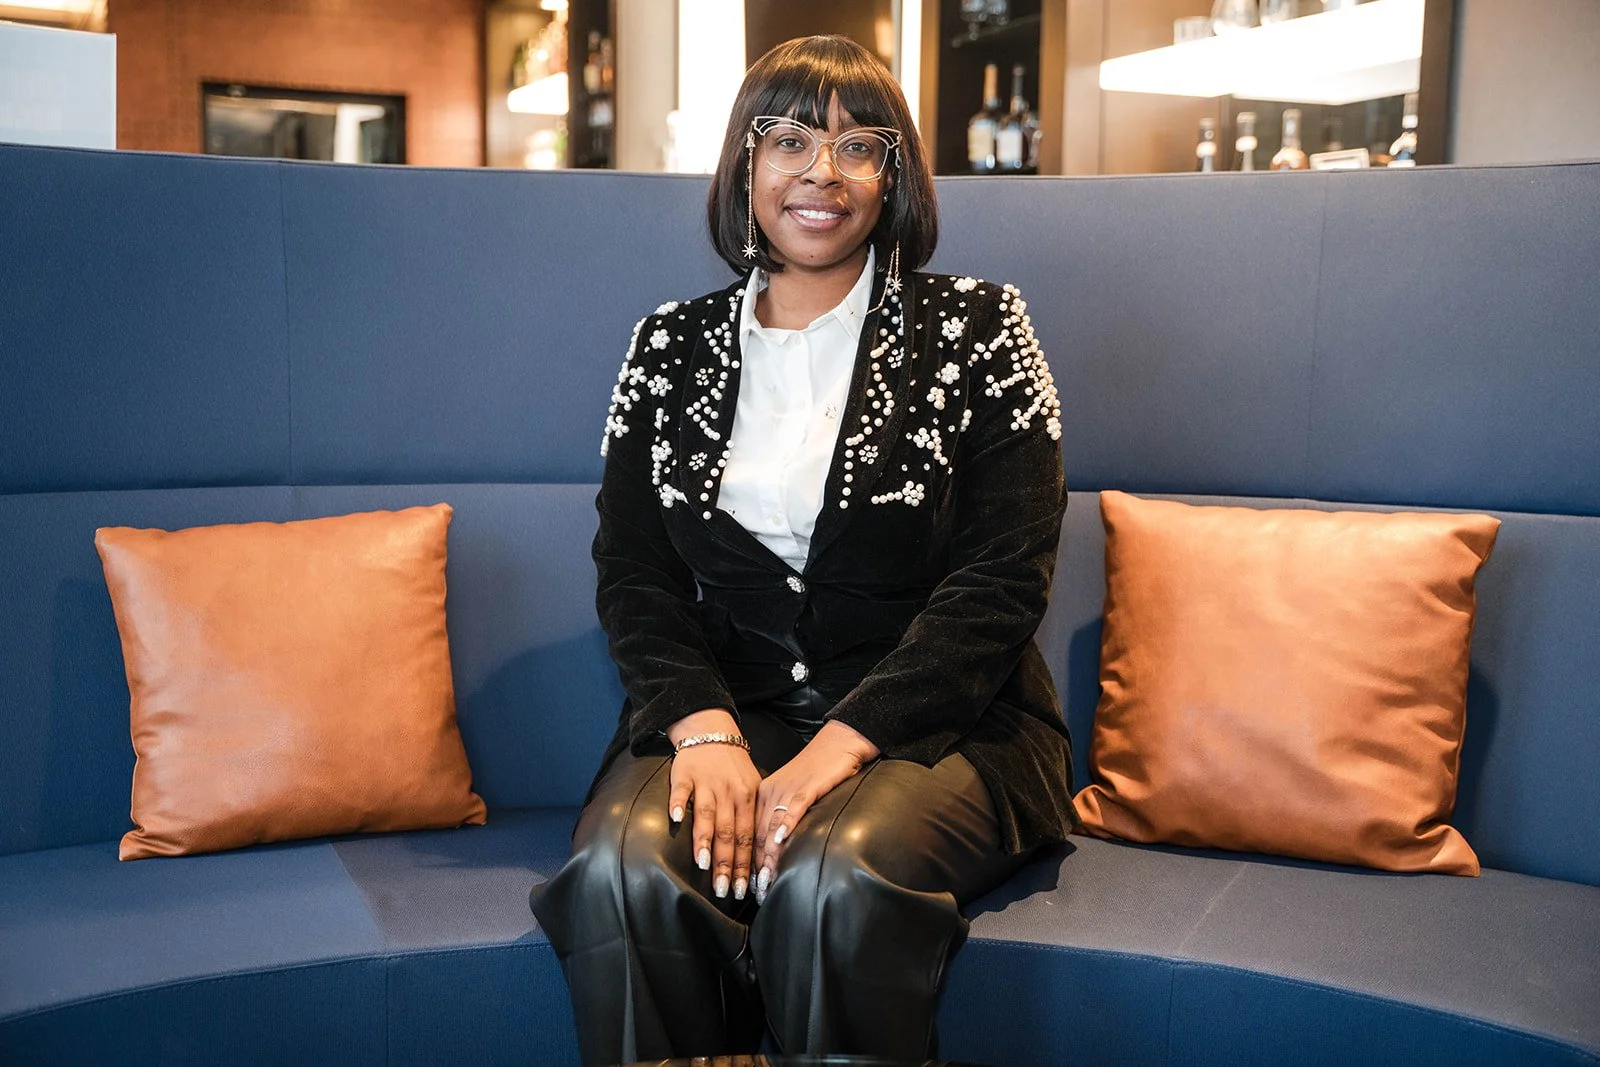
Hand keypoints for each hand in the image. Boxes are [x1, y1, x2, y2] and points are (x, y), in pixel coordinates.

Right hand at [667, 709, 761, 900]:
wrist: (712, 731)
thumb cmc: (732, 767)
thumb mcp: (751, 788)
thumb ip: (751, 817)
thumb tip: (759, 855)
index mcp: (747, 799)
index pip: (748, 837)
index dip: (746, 864)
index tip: (745, 889)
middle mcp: (728, 793)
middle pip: (729, 833)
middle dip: (728, 864)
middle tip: (725, 890)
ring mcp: (706, 784)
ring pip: (707, 815)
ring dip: (705, 840)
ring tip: (704, 865)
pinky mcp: (685, 775)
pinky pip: (681, 791)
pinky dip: (678, 803)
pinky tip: (676, 819)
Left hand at [753, 720, 878, 902]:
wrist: (840, 741)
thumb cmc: (821, 770)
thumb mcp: (796, 794)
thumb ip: (785, 817)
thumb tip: (779, 847)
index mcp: (764, 795)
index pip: (752, 835)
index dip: (749, 863)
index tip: (749, 886)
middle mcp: (771, 793)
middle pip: (758, 836)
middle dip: (756, 868)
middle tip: (756, 893)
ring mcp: (788, 789)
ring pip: (772, 827)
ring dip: (768, 857)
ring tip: (766, 881)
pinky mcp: (807, 785)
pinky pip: (793, 808)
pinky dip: (786, 825)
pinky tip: (781, 840)